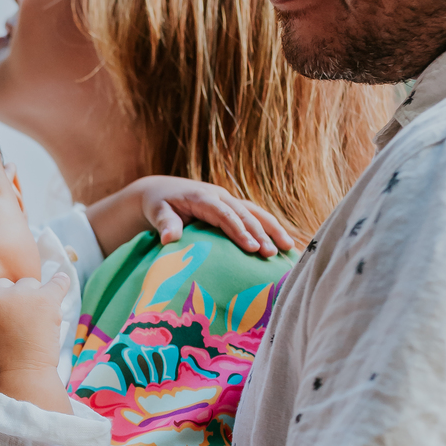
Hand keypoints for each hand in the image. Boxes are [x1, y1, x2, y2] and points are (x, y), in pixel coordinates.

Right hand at [0, 272, 71, 412]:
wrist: (17, 377)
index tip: (1, 319)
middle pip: (7, 284)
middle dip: (13, 301)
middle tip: (16, 325)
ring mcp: (21, 294)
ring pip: (30, 284)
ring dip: (34, 299)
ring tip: (33, 324)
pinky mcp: (45, 299)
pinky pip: (58, 282)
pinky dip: (61, 282)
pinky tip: (61, 282)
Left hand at [87, 175, 295, 256]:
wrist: (161, 191)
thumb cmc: (158, 204)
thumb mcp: (157, 212)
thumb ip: (165, 224)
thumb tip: (168, 239)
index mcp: (202, 197)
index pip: (225, 214)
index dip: (239, 230)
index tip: (252, 247)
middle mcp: (220, 196)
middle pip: (245, 214)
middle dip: (260, 233)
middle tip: (271, 253)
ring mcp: (228, 200)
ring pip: (255, 213)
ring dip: (273, 229)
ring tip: (288, 248)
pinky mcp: (232, 207)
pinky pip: (254, 216)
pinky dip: (269, 228)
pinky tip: (283, 244)